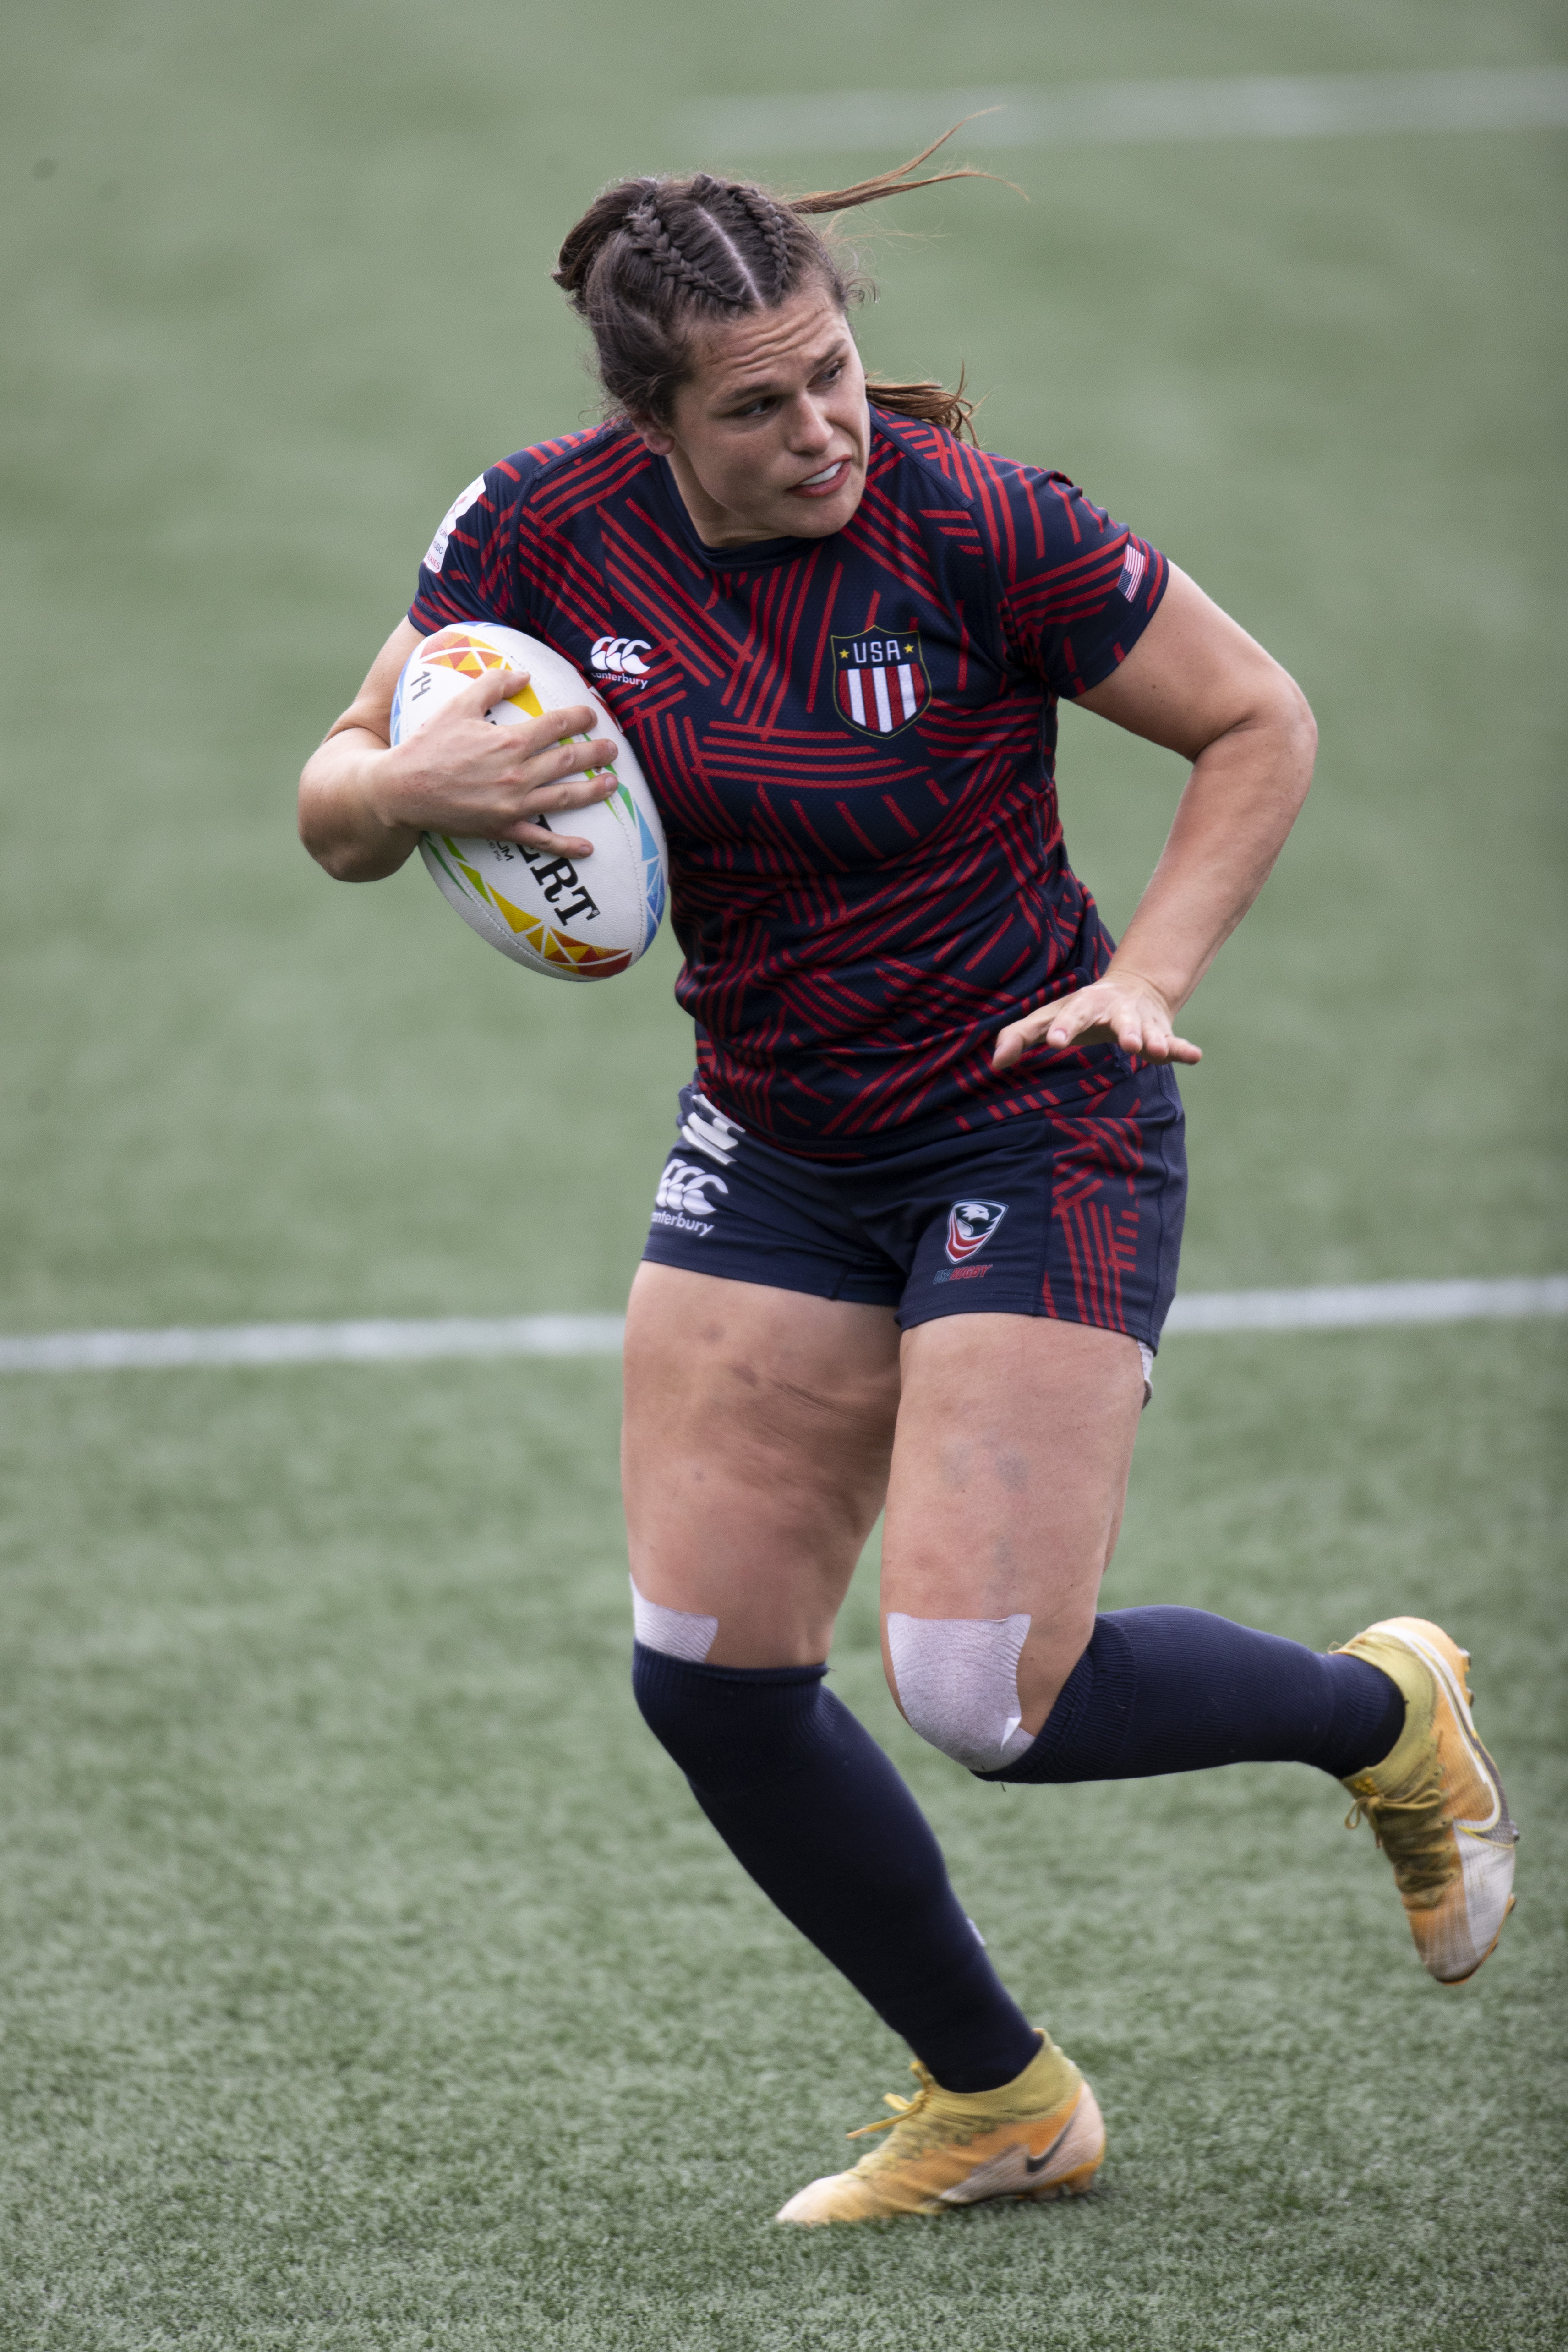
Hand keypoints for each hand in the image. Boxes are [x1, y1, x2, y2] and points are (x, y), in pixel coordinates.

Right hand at [371, 665, 619, 856]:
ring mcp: (512, 805)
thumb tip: (523, 674)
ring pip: (564, 797)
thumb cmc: (426, 746)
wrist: (400, 791)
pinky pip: (541, 841)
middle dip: (596, 752)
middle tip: (613, 749)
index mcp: (509, 742)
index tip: (592, 714)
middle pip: (568, 760)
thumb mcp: (457, 707)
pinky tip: (588, 848)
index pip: (556, 725)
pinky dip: (566, 846)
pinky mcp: (503, 829)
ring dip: (593, 791)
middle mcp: (517, 774)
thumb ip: (491, 686)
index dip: (578, 717)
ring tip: (612, 785)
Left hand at [993, 968, 1201, 1070]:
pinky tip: (1194, 1056)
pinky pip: (1173, 1041)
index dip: (1062, 1028)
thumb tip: (995, 1064)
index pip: (1070, 1015)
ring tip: (1156, 1051)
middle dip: (1123, 1030)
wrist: (1131, 989)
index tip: (1052, 1043)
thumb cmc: (1078, 1011)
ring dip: (1154, 1040)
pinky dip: (1182, 1049)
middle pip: (1118, 1019)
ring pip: (1148, 1030)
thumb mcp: (1048, 1017)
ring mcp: (1139, 1021)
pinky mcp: (1160, 1032)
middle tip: (1128, 1045)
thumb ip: (1020, 1036)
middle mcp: (1114, 1010)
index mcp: (1082, 1005)